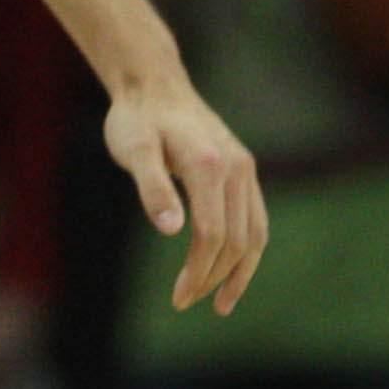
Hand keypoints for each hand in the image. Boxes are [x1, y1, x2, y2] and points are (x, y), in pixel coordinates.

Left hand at [104, 78, 264, 313]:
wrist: (154, 85)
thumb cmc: (136, 119)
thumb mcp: (133, 150)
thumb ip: (152, 188)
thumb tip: (172, 231)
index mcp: (210, 166)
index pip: (212, 234)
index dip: (198, 271)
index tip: (179, 299)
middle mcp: (236, 169)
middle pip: (237, 240)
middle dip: (214, 278)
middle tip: (186, 302)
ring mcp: (244, 169)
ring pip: (255, 233)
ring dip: (240, 272)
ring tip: (221, 302)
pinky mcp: (243, 170)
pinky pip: (255, 218)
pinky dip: (248, 248)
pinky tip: (232, 269)